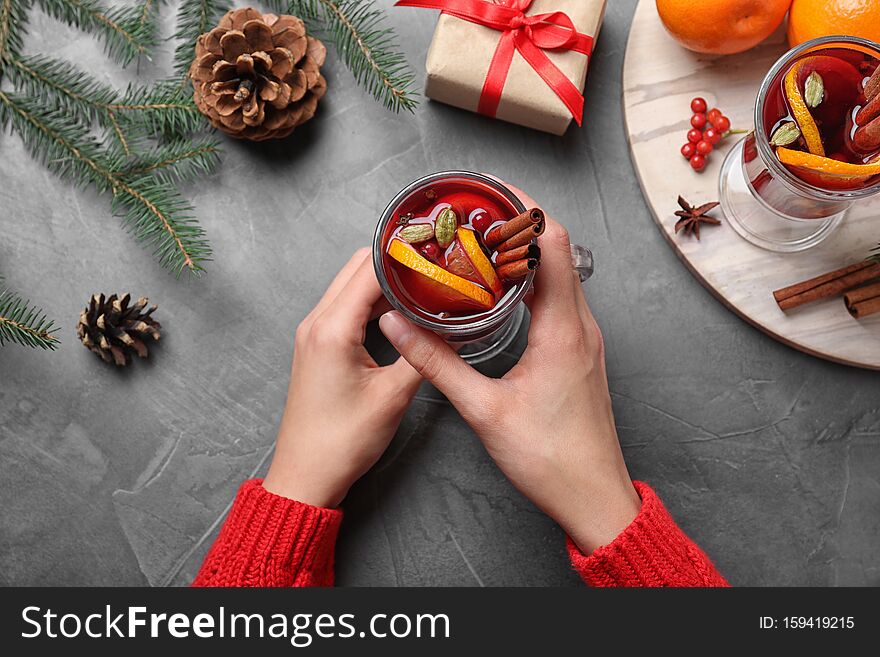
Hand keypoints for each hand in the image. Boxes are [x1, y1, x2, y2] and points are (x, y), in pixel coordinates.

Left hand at [263, 249, 421, 507]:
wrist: (307, 475)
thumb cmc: (343, 441)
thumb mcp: (394, 396)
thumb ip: (423, 354)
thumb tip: (450, 326)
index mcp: (332, 329)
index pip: (370, 269)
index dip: (404, 254)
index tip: (436, 249)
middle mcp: (316, 322)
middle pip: (356, 267)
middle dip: (395, 259)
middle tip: (434, 262)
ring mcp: (313, 332)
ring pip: (350, 284)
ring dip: (383, 279)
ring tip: (423, 281)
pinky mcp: (317, 345)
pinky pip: (345, 306)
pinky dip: (371, 299)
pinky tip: (400, 308)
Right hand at [379, 186, 640, 553]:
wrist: (593, 498)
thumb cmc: (549, 459)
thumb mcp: (484, 410)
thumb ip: (437, 363)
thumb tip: (399, 326)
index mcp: (563, 330)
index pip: (553, 244)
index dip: (524, 209)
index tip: (490, 191)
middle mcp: (581, 326)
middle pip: (558, 250)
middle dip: (518, 223)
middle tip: (475, 211)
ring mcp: (584, 339)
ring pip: (561, 275)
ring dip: (526, 252)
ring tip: (482, 242)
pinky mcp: (580, 354)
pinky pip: (561, 299)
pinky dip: (533, 281)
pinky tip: (503, 290)